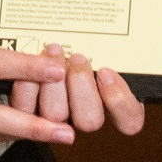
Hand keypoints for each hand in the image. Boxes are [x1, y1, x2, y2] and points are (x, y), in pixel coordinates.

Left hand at [10, 54, 144, 138]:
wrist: (40, 55)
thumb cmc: (74, 51)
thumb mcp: (101, 49)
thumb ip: (113, 53)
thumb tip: (134, 40)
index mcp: (112, 104)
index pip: (130, 121)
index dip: (119, 100)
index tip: (105, 72)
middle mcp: (84, 117)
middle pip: (90, 120)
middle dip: (81, 84)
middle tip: (77, 58)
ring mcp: (57, 121)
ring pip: (56, 115)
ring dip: (54, 82)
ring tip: (54, 52)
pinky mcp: (28, 114)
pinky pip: (26, 107)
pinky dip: (28, 84)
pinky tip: (32, 65)